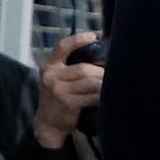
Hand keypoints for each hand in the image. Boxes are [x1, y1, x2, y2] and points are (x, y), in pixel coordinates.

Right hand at [33, 31, 103, 147]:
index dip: (78, 40)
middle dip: (100, 71)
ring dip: (103, 84)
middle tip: (112, 73)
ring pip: (90, 82)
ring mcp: (59, 91)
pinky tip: (107, 97)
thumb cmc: (57, 97)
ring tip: (111, 85)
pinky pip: (92, 97)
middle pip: (83, 68)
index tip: (93, 36)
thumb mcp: (56, 78)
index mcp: (48, 66)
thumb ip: (69, 67)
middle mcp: (51, 76)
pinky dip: (102, 96)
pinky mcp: (68, 103)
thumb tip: (100, 56)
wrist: (47, 123)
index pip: (62, 47)